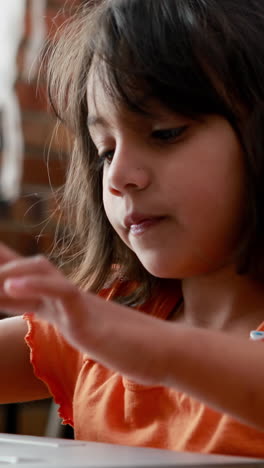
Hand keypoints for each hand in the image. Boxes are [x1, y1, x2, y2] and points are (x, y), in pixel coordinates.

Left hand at [0, 243, 168, 385]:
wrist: (165, 351)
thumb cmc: (134, 346)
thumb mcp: (95, 336)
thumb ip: (78, 324)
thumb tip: (68, 321)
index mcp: (69, 305)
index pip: (32, 282)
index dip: (9, 270)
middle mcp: (70, 300)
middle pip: (29, 271)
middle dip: (2, 262)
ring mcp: (80, 306)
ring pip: (40, 275)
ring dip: (10, 271)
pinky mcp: (91, 319)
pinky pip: (61, 295)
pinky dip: (35, 285)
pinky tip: (12, 284)